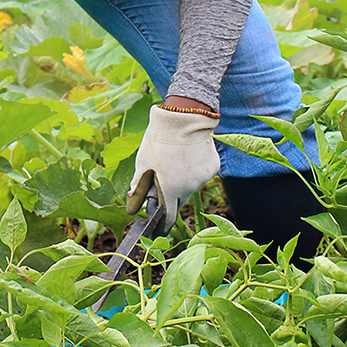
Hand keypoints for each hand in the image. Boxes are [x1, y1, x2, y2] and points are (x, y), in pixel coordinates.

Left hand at [126, 104, 219, 233]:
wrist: (183, 119)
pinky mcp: (212, 168)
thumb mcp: (143, 162)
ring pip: (191, 186)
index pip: (168, 217)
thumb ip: (139, 185)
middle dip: (173, 197)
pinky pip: (202, 174)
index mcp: (170, 189)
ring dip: (184, 180)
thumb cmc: (159, 140)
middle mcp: (189, 188)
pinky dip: (195, 169)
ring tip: (176, 160)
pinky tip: (189, 154)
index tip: (160, 228)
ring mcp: (202, 178)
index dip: (163, 224)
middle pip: (181, 200)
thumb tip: (133, 203)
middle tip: (166, 181)